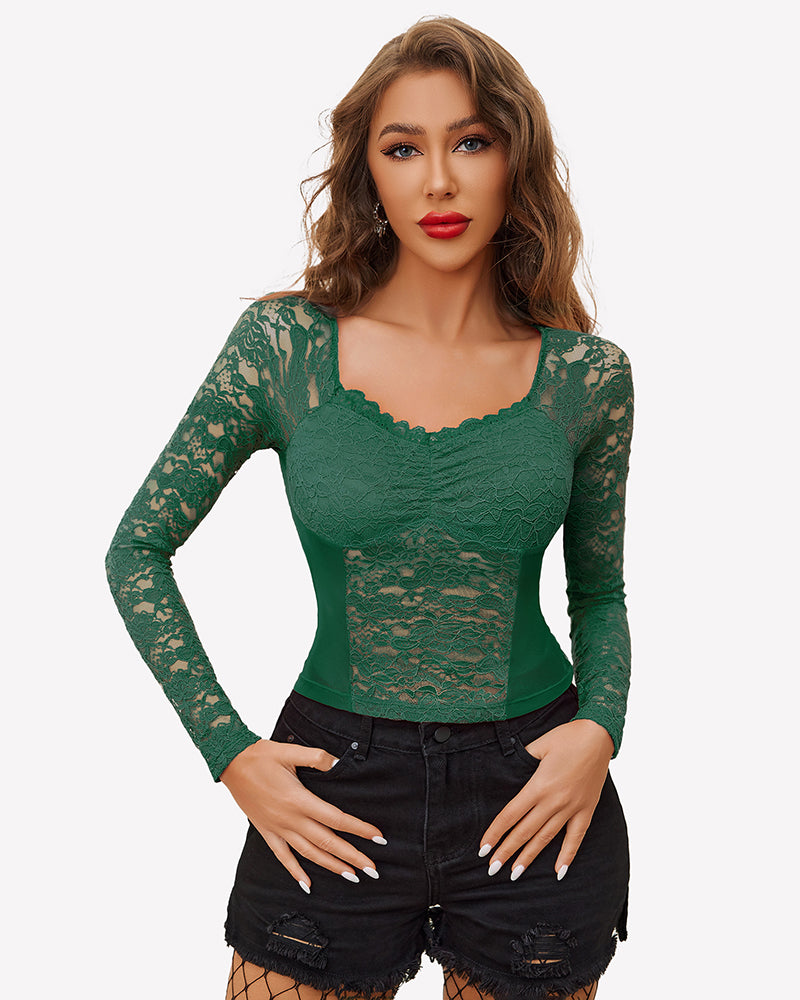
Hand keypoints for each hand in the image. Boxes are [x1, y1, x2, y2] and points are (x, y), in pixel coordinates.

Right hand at [219, 739, 385, 892]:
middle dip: (352, 856)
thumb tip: (338, 763)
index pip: (336, 819)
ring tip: (352, 876)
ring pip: (309, 853)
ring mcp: (278, 829)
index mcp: (299, 800)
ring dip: (332, 866)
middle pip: (327, 842)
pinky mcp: (266, 832)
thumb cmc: (261, 756)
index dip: (359, 829)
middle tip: (373, 870)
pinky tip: (307, 885)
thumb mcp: (291, 751)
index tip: (378, 837)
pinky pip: (283, 857)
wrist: (231, 764)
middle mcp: (290, 819)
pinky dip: (295, 872)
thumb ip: (317, 758)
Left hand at [478, 719, 612, 880]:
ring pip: (546, 838)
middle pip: (525, 831)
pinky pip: (576, 838)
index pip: (511, 815)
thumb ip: (522, 758)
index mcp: (539, 785)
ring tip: (515, 873)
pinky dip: (568, 856)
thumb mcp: (539, 745)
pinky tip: (558, 872)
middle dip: (507, 852)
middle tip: (492, 869)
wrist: (599, 735)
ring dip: (530, 857)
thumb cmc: (566, 736)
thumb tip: (508, 767)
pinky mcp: (587, 810)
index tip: (484, 849)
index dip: (496, 833)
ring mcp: (572, 808)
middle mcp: (554, 801)